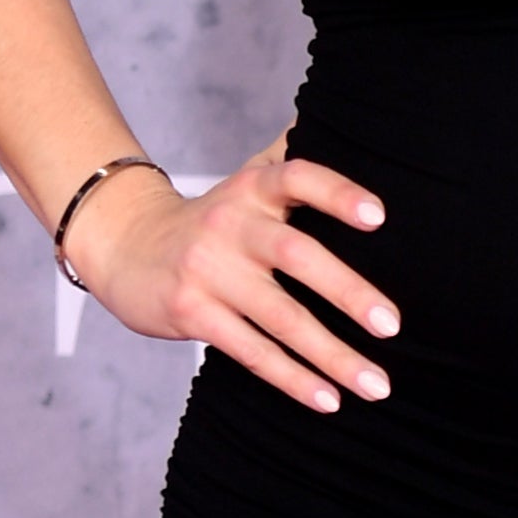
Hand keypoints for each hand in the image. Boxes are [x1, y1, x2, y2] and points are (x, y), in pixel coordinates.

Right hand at [64, 136, 397, 412]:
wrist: (124, 244)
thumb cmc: (212, 218)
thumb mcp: (248, 179)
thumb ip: (294, 156)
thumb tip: (347, 117)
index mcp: (254, 187)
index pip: (298, 178)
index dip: (337, 194)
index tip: (379, 217)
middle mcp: (231, 225)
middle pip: (296, 255)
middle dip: (348, 293)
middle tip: (393, 325)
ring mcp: (209, 272)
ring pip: (280, 318)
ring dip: (332, 356)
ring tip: (377, 385)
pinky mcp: (191, 312)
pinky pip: (250, 351)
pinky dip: (291, 378)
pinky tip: (328, 400)